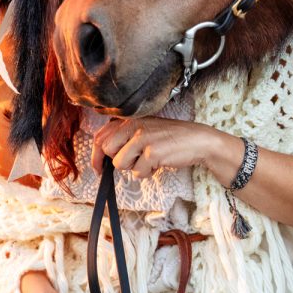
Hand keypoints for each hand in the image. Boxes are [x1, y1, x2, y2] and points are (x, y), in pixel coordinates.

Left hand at [91, 116, 239, 179]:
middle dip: (118, 162)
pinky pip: (137, 172)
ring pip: (120, 164)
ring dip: (134, 168)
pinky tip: (158, 164)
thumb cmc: (170, 137)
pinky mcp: (152, 152)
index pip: (100, 137)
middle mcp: (134, 126)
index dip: (95, 156)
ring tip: (149, 160)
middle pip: (107, 151)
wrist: (197, 140)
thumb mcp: (145, 129)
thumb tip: (101, 154)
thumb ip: (125, 136)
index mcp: (130, 120)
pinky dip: (147, 173)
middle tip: (134, 162)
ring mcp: (143, 138)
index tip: (98, 169)